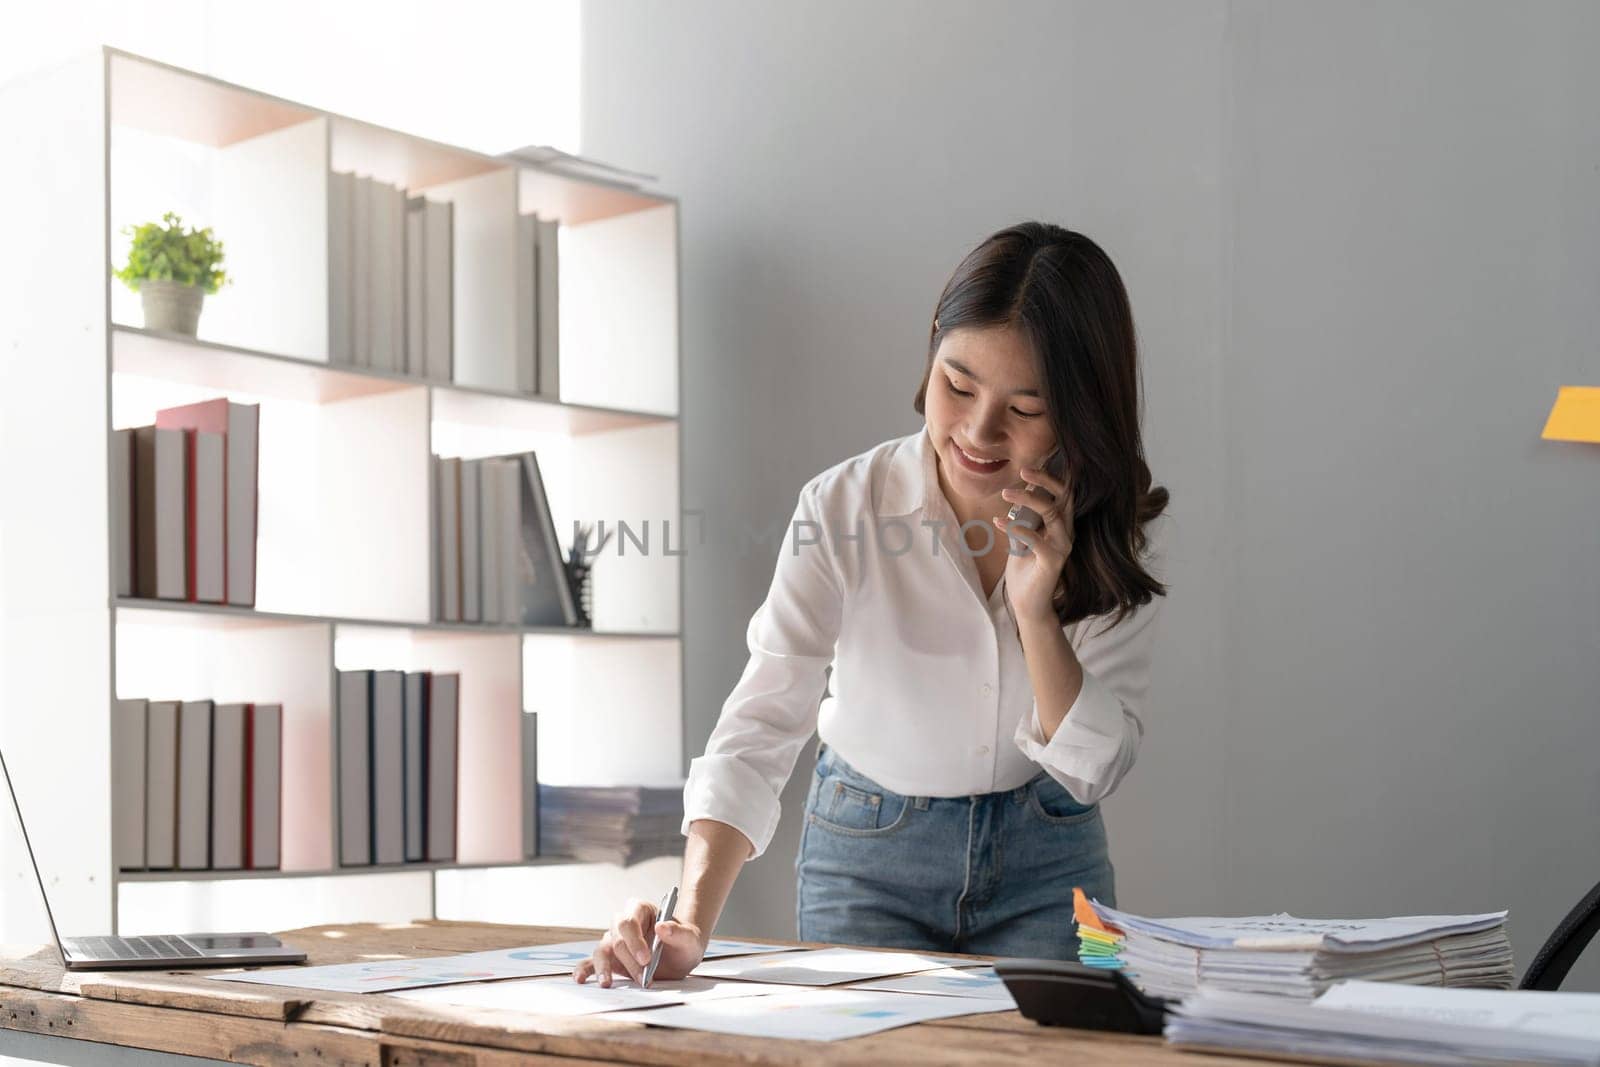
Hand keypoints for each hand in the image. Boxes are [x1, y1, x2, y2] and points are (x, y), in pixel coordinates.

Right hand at [573, 898, 706, 987]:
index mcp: (641, 910)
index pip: (630, 921)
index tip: (646, 959)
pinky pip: (591, 962)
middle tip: (643, 978)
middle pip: (616, 937)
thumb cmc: (684, 943)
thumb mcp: (690, 939)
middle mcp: (623, 923)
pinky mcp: (609, 960)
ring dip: (604, 967)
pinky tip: (580, 979)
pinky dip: (585, 970)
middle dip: (628, 959)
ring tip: (607, 984)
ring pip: (602, 950)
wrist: (680, 957)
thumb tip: (662, 927)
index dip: (634, 939)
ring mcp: (614, 941)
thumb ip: (679, 932)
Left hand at [992, 462, 1074, 625]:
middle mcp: (1066, 533)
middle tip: (1022, 471)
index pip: (1063, 494)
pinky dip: (1018, 529)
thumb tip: (1019, 492)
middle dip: (1045, 480)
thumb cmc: (1025, 568)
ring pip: (1052, 513)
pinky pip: (1037, 540)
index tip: (1027, 466)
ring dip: (1028, 500)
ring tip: (1005, 493)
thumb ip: (1025, 518)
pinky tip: (998, 522)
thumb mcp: (1022, 537)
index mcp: (1061, 525)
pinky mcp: (1053, 562)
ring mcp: (1062, 547)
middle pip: (1064, 497)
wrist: (1028, 604)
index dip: (1048, 478)